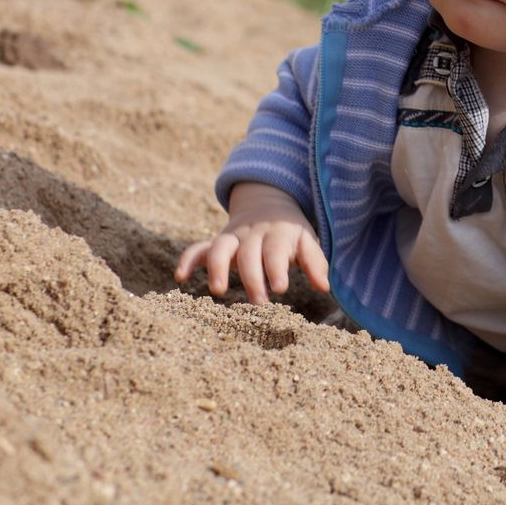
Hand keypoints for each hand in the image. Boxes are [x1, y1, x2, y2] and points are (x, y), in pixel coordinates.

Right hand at [174, 182, 329, 305]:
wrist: (267, 202)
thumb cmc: (290, 232)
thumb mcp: (306, 241)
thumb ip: (315, 263)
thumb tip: (324, 286)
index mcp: (277, 233)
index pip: (276, 251)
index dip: (277, 268)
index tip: (280, 287)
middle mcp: (252, 234)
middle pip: (249, 254)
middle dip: (252, 277)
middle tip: (259, 302)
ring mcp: (232, 237)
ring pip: (220, 248)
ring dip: (217, 268)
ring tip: (217, 291)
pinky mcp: (217, 243)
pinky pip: (198, 249)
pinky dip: (188, 260)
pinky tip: (181, 277)